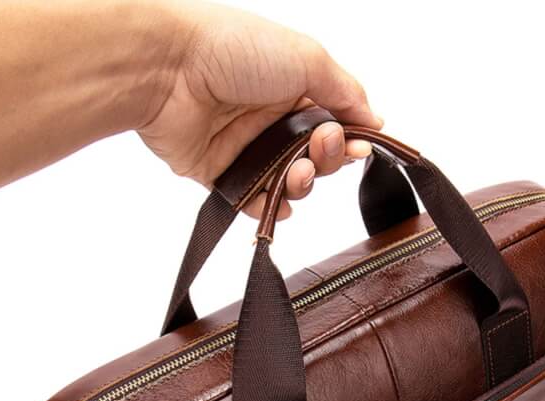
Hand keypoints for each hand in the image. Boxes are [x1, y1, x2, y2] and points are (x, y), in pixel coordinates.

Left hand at [138, 2, 382, 219]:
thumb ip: (345, 91)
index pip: (334, 124)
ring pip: (287, 183)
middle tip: (318, 148)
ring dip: (302, 185)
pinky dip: (268, 208)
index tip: (356, 147)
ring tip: (297, 174)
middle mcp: (271, 118)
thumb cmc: (233, 49)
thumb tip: (375, 118)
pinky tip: (279, 205)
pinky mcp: (219, 173)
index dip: (349, 140)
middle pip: (315, 157)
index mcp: (294, 87)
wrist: (168, 67)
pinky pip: (251, 201)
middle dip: (326, 160)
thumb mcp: (307, 58)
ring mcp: (246, 147)